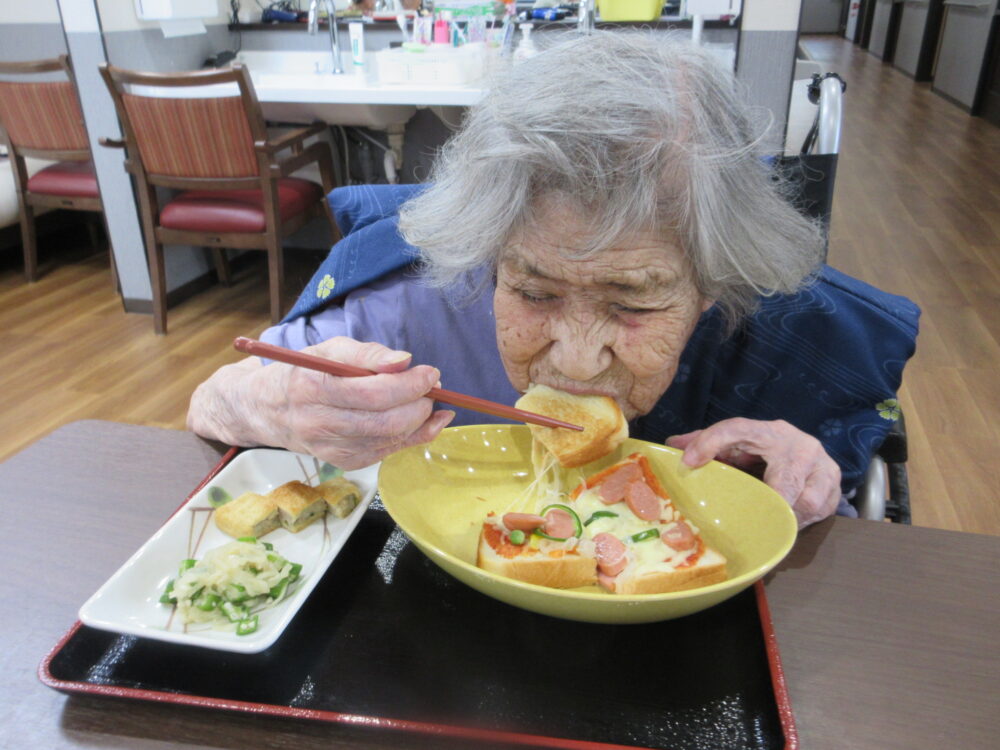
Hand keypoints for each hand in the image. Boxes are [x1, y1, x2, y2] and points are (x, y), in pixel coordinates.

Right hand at [188, 336, 454, 469]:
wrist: (266, 410)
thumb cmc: (304, 373)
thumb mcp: (330, 350)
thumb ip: (368, 353)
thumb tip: (404, 361)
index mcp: (314, 388)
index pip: (373, 392)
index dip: (410, 384)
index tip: (430, 372)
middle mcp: (320, 423)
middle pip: (385, 421)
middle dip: (420, 405)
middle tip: (432, 388)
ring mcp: (330, 449)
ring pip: (389, 440)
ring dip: (421, 423)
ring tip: (431, 404)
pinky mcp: (342, 462)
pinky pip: (385, 452)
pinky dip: (410, 438)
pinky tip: (424, 423)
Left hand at [666, 418, 840, 527]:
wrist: (806, 451)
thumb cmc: (762, 450)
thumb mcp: (736, 443)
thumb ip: (708, 443)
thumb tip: (672, 448)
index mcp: (769, 431)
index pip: (737, 430)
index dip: (711, 442)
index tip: (689, 461)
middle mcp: (799, 445)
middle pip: (783, 481)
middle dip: (765, 504)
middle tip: (746, 520)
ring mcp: (822, 466)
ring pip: (807, 500)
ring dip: (785, 518)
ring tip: (768, 525)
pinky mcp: (836, 486)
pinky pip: (822, 511)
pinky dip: (802, 522)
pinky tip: (787, 524)